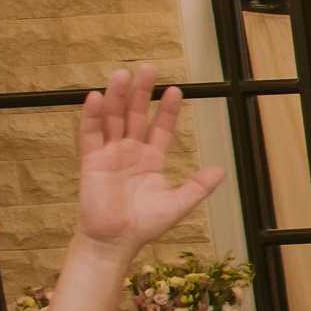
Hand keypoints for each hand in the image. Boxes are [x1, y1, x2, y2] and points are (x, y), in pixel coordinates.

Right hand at [73, 64, 226, 255]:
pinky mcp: (90, 161)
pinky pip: (89, 134)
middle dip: (141, 93)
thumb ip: (198, 186)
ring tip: (122, 75)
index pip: (160, 128)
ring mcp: (109, 155)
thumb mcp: (179, 203)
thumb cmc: (144, 225)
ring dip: (116, 96)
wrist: (116, 241)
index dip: (166, 110)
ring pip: (112, 119)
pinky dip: (91, 116)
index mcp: (150, 160)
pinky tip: (95, 97)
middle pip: (134, 115)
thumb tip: (221, 171)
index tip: (176, 91)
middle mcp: (129, 152)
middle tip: (148, 69)